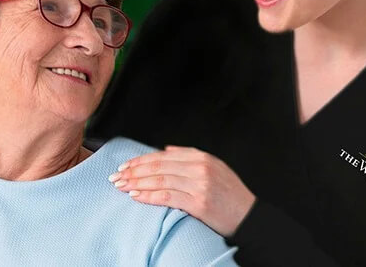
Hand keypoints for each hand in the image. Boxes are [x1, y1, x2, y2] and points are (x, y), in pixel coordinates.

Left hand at [109, 145, 255, 236]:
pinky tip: (137, 196)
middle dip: (134, 171)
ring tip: (122, 186)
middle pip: (158, 166)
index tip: (125, 165)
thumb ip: (189, 156)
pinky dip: (149, 196)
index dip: (140, 160)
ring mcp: (199, 184)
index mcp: (201, 157)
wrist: (248, 216)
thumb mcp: (213, 167)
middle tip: (116, 176)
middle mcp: (199, 168)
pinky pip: (167, 197)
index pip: (162, 156)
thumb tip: (165, 150)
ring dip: (137, 183)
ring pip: (160, 180)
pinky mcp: (198, 202)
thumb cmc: (230, 194)